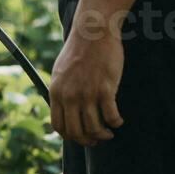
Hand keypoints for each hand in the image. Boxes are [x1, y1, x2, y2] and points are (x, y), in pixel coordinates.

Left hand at [49, 23, 125, 146]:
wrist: (93, 32)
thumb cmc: (79, 51)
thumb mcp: (60, 71)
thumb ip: (60, 91)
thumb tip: (63, 109)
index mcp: (56, 92)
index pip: (59, 126)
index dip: (70, 136)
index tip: (80, 137)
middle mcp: (69, 96)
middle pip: (76, 132)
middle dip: (87, 141)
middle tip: (97, 140)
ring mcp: (87, 93)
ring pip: (94, 128)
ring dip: (103, 135)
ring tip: (109, 132)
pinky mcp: (105, 89)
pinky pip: (111, 116)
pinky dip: (116, 123)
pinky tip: (118, 121)